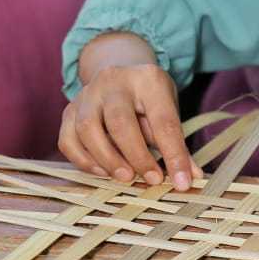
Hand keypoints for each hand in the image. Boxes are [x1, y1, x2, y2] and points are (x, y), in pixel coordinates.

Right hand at [58, 33, 200, 189]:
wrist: (119, 76)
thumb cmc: (147, 100)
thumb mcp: (168, 112)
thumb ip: (177, 145)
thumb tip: (190, 178)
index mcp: (147, 79)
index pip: (163, 120)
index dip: (174, 154)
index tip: (182, 183)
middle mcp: (113, 81)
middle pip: (119, 121)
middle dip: (137, 156)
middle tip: (152, 180)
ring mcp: (87, 94)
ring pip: (87, 129)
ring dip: (107, 159)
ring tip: (126, 177)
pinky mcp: (69, 109)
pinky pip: (68, 139)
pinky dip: (83, 161)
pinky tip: (102, 172)